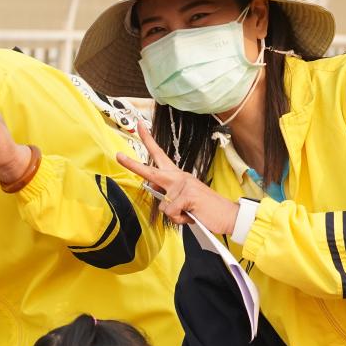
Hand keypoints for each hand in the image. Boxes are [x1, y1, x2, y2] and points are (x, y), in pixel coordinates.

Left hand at [116, 123, 239, 234]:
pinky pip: (172, 212)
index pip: (160, 154)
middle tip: (118, 156)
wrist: (227, 215)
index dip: (148, 140)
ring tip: (189, 213)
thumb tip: (159, 197)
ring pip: (164, 205)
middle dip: (132, 165)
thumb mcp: (184, 201)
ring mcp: (183, 184)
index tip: (139, 126)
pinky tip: (192, 215)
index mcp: (178, 176)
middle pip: (150, 171)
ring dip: (175, 215)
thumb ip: (170, 196)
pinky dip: (180, 219)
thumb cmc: (205, 209)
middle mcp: (179, 177)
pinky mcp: (187, 195)